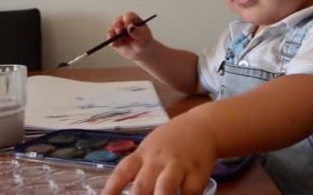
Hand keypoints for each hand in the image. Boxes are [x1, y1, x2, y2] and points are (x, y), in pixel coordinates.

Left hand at [102, 114, 216, 194]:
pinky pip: (191, 192)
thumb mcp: (150, 149)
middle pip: (141, 186)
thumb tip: (121, 193)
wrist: (201, 126)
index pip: (121, 173)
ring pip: (165, 188)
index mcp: (142, 154)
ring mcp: (178, 165)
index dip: (111, 189)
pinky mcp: (198, 171)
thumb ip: (138, 170)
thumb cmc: (169, 141)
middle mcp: (157, 160)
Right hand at [108, 12, 154, 60]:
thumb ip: (137, 32)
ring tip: (114, 38)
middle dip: (117, 25)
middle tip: (119, 31)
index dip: (127, 19)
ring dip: (112, 32)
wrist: (142, 53)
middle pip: (118, 20)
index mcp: (134, 20)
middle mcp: (125, 24)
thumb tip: (130, 27)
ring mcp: (119, 31)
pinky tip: (113, 44)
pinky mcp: (115, 39)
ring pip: (112, 28)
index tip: (127, 24)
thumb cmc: (145, 43)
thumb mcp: (144, 38)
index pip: (128, 16)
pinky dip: (110, 40)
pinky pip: (110, 38)